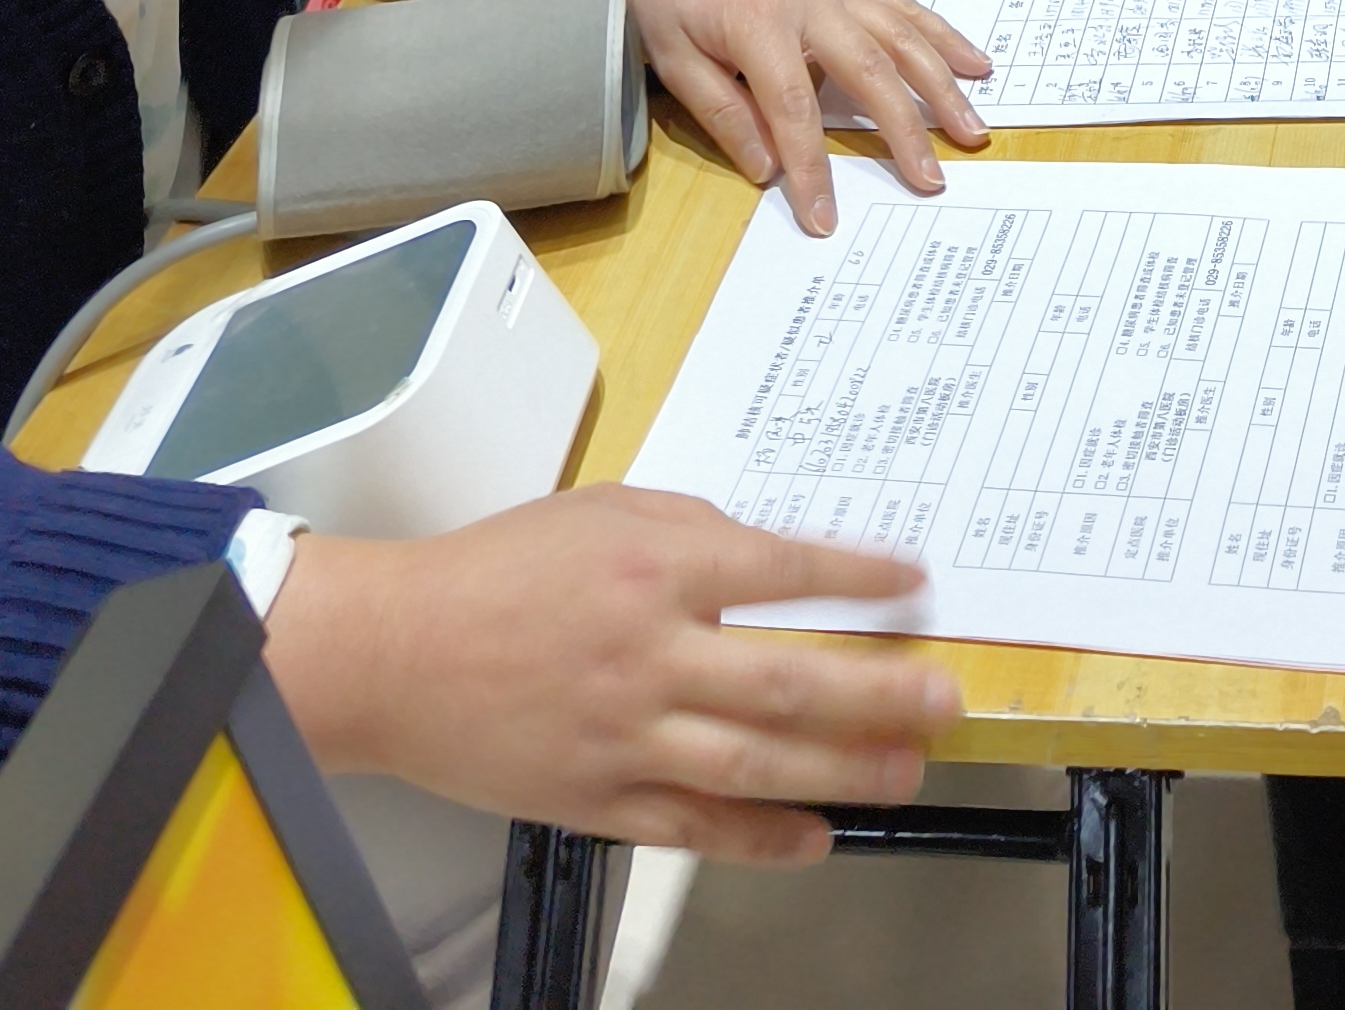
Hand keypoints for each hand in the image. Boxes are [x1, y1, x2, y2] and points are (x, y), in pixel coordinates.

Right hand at [265, 487, 957, 853]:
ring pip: (757, 763)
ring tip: (907, 769)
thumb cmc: (498, 569)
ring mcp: (628, 734)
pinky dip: (761, 837)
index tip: (914, 583)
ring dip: (844, 771)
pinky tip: (813, 836)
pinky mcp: (601, 798)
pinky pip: (696, 827)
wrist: (400, 653)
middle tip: (944, 699)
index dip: (859, 578)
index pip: (784, 570)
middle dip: (880, 693)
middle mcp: (652, 651)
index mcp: (656, 564)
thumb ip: (692, 527)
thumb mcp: (605, 508)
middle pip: (790, 682)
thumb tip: (769, 557)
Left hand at [571, 0, 990, 230]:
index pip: (794, 110)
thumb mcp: (673, 56)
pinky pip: (903, 10)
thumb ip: (722, 112)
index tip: (824, 218)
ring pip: (902, 37)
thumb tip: (767, 170)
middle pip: (871, 72)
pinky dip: (942, 35)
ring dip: (942, 83)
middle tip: (932, 180)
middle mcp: (812, 5)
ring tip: (972, 127)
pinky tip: (973, 62)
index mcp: (761, 25)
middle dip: (904, 130)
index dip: (812, 168)